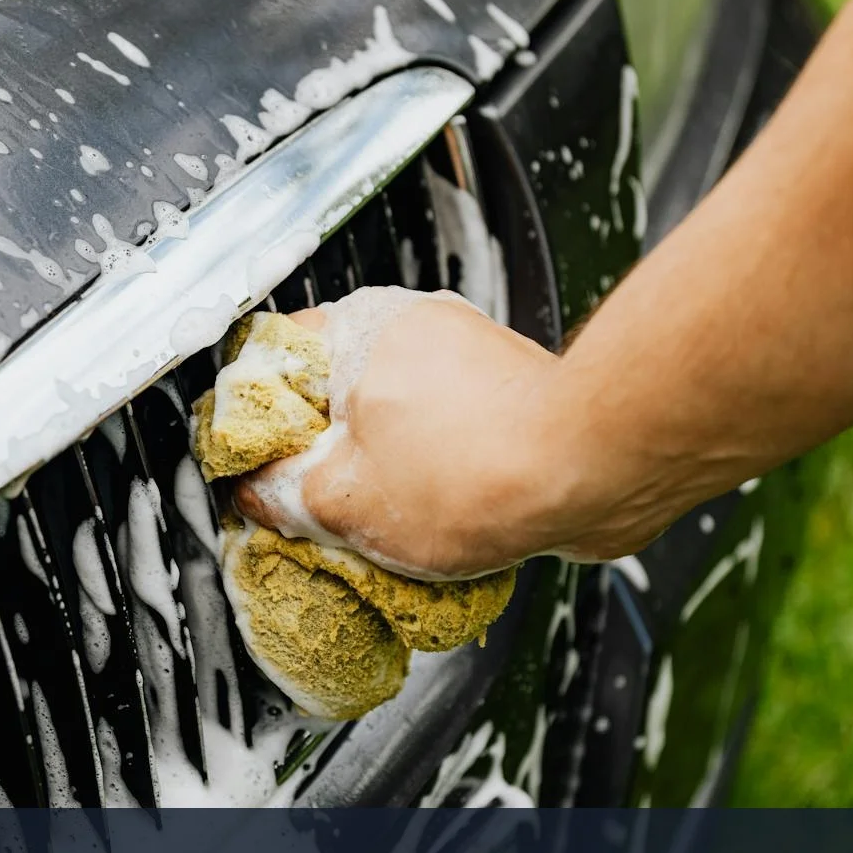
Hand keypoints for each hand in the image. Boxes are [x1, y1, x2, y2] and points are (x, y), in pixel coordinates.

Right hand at [232, 287, 660, 578]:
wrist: (598, 473)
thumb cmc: (480, 471)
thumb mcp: (343, 501)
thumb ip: (280, 494)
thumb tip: (256, 495)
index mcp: (359, 329)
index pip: (273, 359)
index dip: (255, 422)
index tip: (254, 470)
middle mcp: (414, 327)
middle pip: (335, 393)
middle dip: (324, 456)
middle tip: (317, 508)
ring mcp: (467, 357)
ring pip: (394, 418)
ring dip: (383, 471)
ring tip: (384, 525)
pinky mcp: (510, 393)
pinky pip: (448, 435)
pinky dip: (437, 476)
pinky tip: (438, 523)